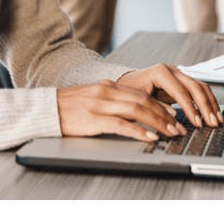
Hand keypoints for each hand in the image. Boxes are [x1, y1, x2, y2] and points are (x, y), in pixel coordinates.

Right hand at [57, 79, 186, 141]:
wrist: (45, 109)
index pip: (141, 93)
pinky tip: (150, 137)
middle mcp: (107, 92)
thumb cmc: (68, 107)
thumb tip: (133, 111)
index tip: (173, 114)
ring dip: (158, 122)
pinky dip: (139, 131)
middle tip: (178, 126)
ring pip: (137, 110)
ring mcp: (100, 105)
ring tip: (170, 132)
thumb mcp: (92, 97)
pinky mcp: (94, 119)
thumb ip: (111, 100)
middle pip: (143, 101)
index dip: (160, 104)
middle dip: (164, 115)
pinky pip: (122, 124)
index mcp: (108, 86)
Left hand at [117, 63, 221, 128]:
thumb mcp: (139, 100)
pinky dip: (207, 102)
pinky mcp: (182, 82)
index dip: (190, 108)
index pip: (180, 91)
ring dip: (210, 104)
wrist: (127, 83)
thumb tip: (174, 118)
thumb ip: (156, 108)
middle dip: (205, 106)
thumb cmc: (130, 91)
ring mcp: (178, 74)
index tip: (197, 122)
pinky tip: (212, 113)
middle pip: (195, 86)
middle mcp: (172, 70)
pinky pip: (199, 90)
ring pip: (201, 86)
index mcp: (160, 72)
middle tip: (211, 123)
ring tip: (217, 120)